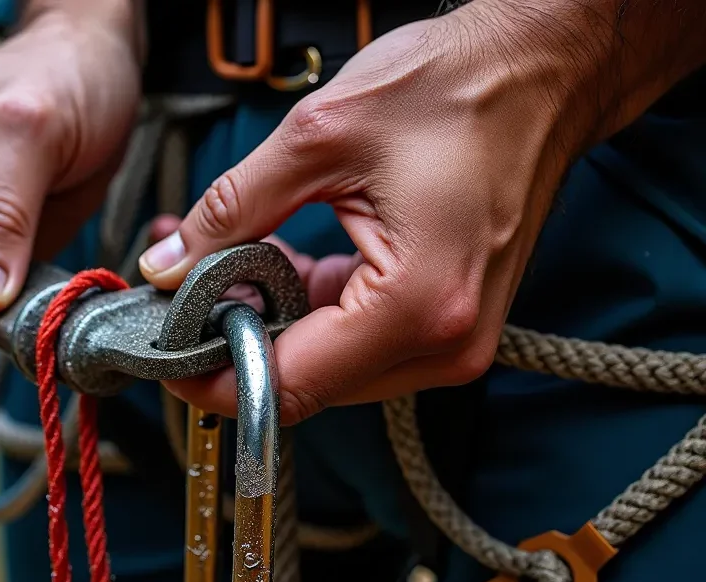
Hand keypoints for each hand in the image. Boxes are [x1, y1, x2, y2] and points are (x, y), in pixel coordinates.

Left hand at [138, 0, 705, 424]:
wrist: (543, 70)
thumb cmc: (457, 88)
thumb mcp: (319, 136)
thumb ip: (230, 210)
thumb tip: (166, 266)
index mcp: (416, 305)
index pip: (289, 384)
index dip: (212, 379)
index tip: (164, 354)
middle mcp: (444, 342)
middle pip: (308, 385)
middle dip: (236, 346)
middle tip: (183, 300)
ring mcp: (452, 338)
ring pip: (329, 368)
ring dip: (272, 326)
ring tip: (229, 268)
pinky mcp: (448, 321)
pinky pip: (358, 342)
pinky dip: (310, 312)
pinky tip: (280, 266)